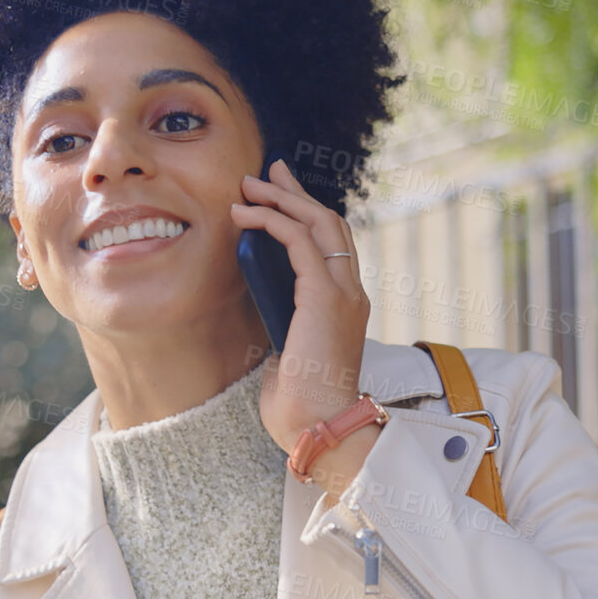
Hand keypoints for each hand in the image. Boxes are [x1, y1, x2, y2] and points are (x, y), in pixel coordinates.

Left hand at [229, 158, 378, 487]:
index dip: (307, 214)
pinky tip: (246, 214)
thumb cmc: (303, 403)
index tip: (281, 195)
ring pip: (317, 224)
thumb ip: (284, 323)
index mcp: (345, 306)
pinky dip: (272, 221)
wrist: (320, 426)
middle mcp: (351, 293)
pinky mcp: (324, 296)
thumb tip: (263, 304)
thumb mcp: (289, 352)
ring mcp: (342, 292)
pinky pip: (298, 242)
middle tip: (267, 172)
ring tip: (248, 186)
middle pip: (329, 224)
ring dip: (280, 199)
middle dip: (295, 193)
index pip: (333, 246)